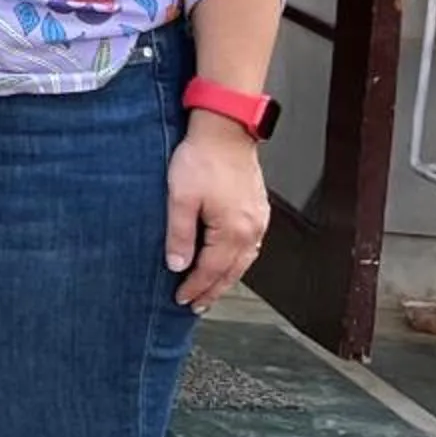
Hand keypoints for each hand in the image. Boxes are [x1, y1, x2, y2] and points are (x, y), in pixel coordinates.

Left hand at [166, 112, 269, 308]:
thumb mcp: (180, 198)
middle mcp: (251, 230)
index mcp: (232, 230)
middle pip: (231, 271)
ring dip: (226, 278)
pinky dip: (237, 261)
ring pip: (243, 261)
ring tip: (211, 290)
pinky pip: (249, 246)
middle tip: (197, 305)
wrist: (225, 131)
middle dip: (212, 290)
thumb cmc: (202, 158)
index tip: (181, 299)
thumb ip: (179, 235)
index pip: (211, 270)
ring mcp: (258, 220)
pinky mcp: (258, 210)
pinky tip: (229, 262)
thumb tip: (177, 265)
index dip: (195, 287)